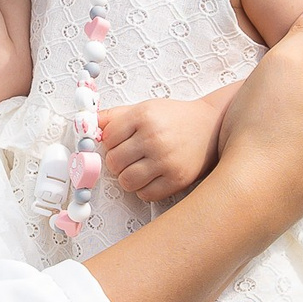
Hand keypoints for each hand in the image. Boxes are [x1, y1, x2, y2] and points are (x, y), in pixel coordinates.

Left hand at [99, 95, 225, 202]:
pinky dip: (144, 189)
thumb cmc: (175, 117)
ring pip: (126, 181)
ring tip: (138, 169)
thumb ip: (116, 116)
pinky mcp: (177, 179)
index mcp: (143, 116)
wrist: (213, 125)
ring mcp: (166, 160)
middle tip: (129, 157)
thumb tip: (89, 124)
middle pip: (114, 162)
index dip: (110, 143)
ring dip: (128, 178)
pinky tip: (152, 177)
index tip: (121, 142)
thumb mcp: (146, 107)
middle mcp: (154, 138)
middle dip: (117, 162)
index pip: (108, 138)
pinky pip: (146, 194)